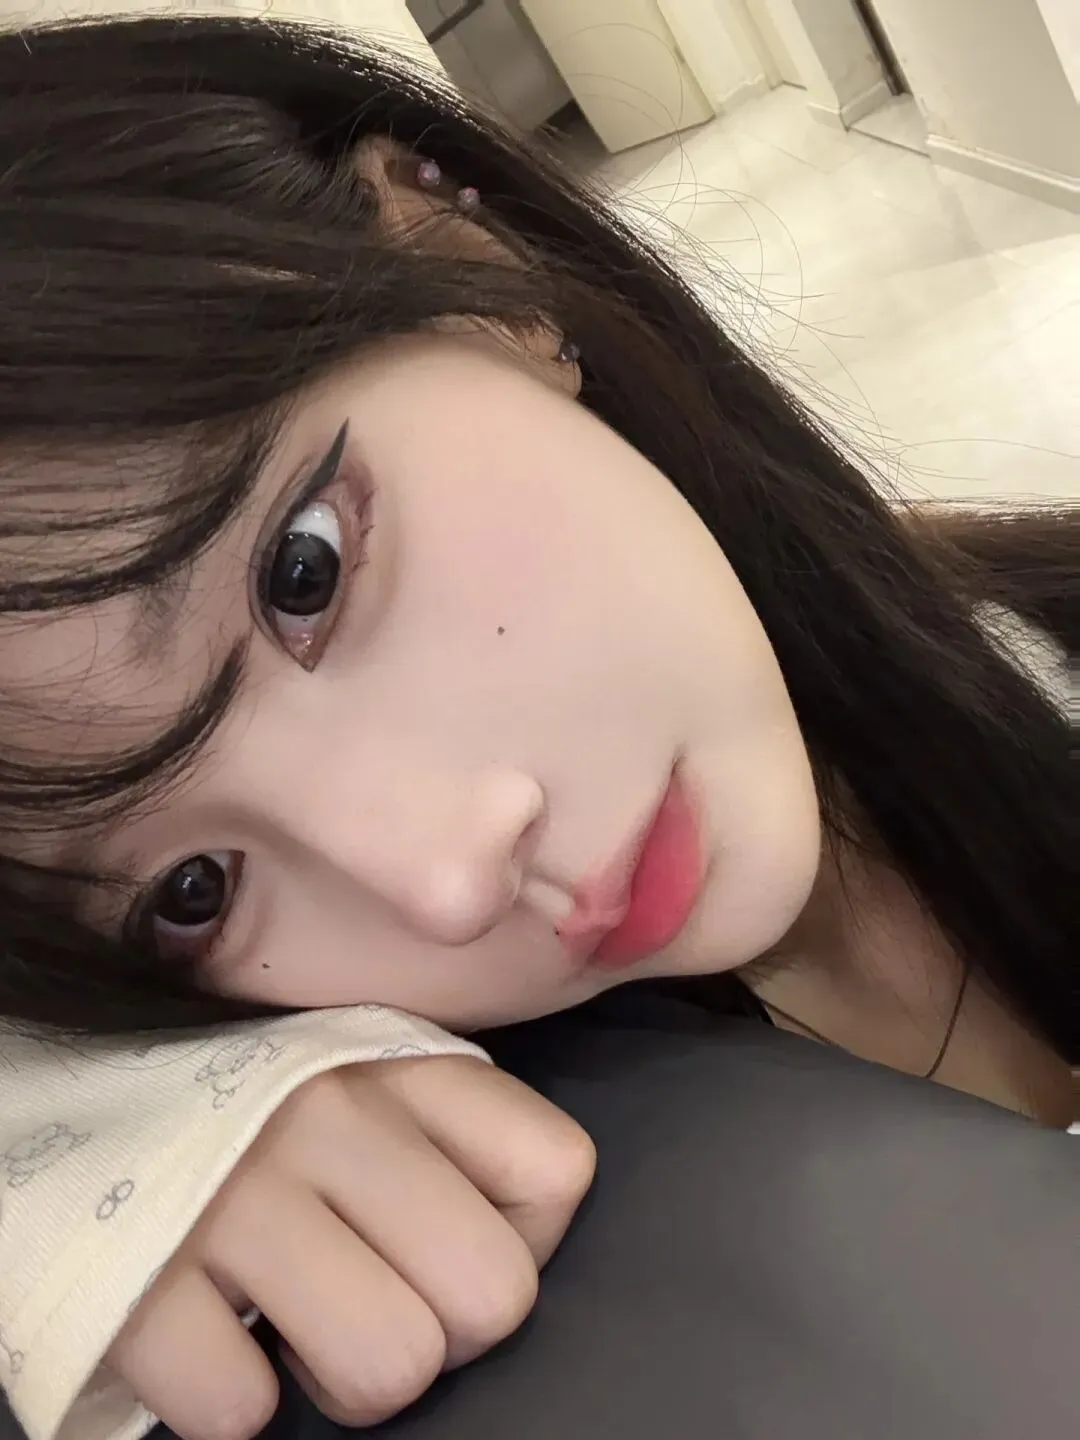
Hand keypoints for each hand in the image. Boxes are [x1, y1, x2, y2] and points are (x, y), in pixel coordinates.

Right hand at [106, 1056, 594, 1439]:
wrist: (85, 1098)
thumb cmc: (267, 1117)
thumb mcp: (373, 1084)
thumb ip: (458, 1140)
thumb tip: (526, 1248)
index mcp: (402, 1062)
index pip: (557, 1171)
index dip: (522, 1239)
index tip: (447, 1236)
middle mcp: (331, 1112)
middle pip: (494, 1295)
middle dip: (441, 1332)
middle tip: (369, 1298)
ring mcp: (237, 1191)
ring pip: (393, 1366)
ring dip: (343, 1381)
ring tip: (295, 1325)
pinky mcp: (142, 1277)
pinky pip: (243, 1410)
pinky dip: (229, 1400)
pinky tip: (210, 1334)